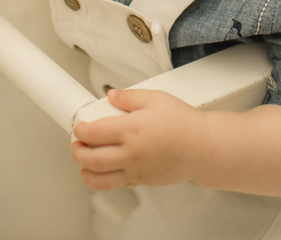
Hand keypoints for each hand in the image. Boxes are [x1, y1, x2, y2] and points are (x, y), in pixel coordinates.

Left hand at [70, 88, 203, 190]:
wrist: (203, 147)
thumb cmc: (183, 123)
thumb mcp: (156, 98)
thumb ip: (130, 96)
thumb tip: (111, 96)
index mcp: (132, 130)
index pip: (94, 133)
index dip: (81, 130)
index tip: (80, 126)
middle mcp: (131, 153)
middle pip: (91, 159)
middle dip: (77, 152)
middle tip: (76, 144)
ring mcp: (136, 170)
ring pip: (100, 180)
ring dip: (85, 172)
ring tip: (83, 162)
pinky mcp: (143, 180)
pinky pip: (118, 184)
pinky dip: (105, 179)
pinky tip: (106, 168)